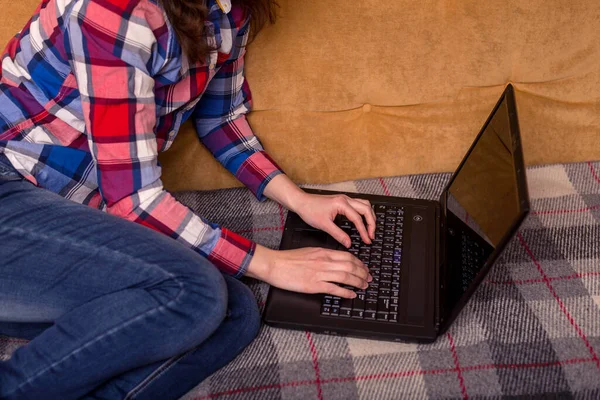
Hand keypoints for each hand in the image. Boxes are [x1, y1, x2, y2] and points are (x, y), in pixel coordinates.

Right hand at [246, 245, 371, 297]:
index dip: (360, 263)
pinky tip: (352, 294)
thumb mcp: (310, 251)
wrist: (275, 265)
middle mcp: (324, 262)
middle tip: (369, 278)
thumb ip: (323, 255)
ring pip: (346, 277)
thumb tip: (335, 260)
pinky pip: (334, 289)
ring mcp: (320, 274)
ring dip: (358, 282)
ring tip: (364, 286)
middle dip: (363, 273)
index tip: (364, 268)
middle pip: (350, 266)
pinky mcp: (314, 285)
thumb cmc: (289, 259)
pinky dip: (346, 292)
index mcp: (323, 252)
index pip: (348, 256)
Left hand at [294, 193, 376, 247]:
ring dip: (369, 216)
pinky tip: (362, 220)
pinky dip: (363, 213)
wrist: (301, 202)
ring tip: (370, 228)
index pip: (358, 218)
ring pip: (364, 204)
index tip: (367, 240)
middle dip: (371, 223)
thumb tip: (348, 243)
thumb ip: (338, 235)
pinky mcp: (342, 201)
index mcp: (342, 204)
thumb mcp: (324, 225)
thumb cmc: (310, 210)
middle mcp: (345, 199)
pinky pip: (359, 204)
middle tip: (371, 235)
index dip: (364, 231)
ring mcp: (344, 199)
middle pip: (366, 209)